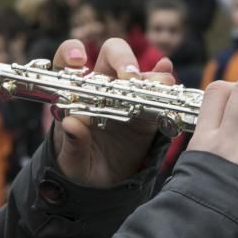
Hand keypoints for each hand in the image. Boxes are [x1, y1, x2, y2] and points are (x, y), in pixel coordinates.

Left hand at [52, 38, 174, 186]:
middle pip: (112, 54)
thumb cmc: (81, 166)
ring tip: (160, 86)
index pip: (68, 63)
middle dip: (122, 58)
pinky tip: (169, 80)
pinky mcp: (148, 109)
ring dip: (150, 75)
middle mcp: (103, 87)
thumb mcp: (71, 161)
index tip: (80, 60)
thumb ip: (72, 144)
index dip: (71, 53)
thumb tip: (72, 124)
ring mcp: (128, 95)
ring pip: (140, 71)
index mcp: (75, 94)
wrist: (104, 185)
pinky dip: (165, 80)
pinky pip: (159, 89)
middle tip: (130, 76)